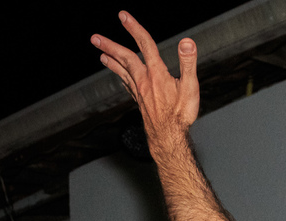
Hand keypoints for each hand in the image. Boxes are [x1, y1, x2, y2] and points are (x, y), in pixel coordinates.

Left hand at [91, 12, 198, 144]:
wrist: (168, 139)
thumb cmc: (180, 115)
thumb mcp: (190, 87)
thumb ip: (188, 62)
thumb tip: (187, 42)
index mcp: (157, 73)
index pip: (145, 44)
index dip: (134, 28)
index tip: (123, 16)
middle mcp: (144, 80)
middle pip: (125, 58)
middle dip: (110, 46)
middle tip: (95, 38)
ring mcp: (140, 92)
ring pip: (122, 71)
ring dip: (111, 60)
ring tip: (100, 53)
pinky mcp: (139, 101)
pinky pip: (127, 84)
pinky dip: (120, 76)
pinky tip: (118, 74)